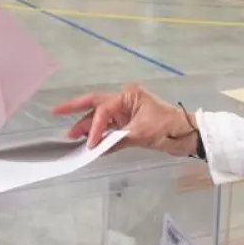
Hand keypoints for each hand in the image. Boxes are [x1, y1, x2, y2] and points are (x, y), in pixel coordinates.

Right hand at [52, 84, 197, 155]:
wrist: (188, 136)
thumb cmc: (168, 128)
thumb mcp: (142, 133)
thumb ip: (117, 139)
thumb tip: (97, 149)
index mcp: (128, 95)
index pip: (103, 109)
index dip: (93, 126)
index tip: (89, 144)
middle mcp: (124, 101)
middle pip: (95, 104)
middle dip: (76, 109)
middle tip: (55, 112)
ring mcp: (126, 113)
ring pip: (101, 118)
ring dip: (87, 127)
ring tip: (71, 137)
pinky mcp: (129, 125)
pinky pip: (109, 129)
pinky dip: (100, 136)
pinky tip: (89, 144)